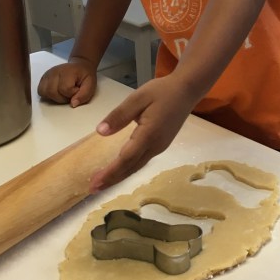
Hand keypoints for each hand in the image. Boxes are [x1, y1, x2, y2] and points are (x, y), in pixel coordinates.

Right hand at [37, 59, 96, 106]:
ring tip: (63, 93)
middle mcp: (55, 72)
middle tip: (70, 93)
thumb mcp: (91, 85)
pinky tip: (56, 92)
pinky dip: (47, 94)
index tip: (77, 89)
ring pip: (44, 92)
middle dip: (62, 98)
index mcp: (67, 71)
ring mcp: (47, 74)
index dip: (72, 93)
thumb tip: (73, 104)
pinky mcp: (43, 78)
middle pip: (52, 92)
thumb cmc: (85, 75)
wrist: (80, 66)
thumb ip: (84, 95)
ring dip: (54, 97)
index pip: (64, 89)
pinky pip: (40, 91)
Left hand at [89, 76, 194, 190]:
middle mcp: (155, 146)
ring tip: (103, 183)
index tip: (95, 182)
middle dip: (112, 179)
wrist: (186, 90)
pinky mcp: (161, 145)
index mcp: (148, 135)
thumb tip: (100, 131)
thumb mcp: (138, 98)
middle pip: (131, 168)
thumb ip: (119, 115)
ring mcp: (159, 147)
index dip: (110, 172)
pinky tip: (120, 170)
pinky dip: (128, 169)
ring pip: (137, 166)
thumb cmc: (162, 91)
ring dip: (119, 176)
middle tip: (93, 188)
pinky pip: (142, 161)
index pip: (126, 158)